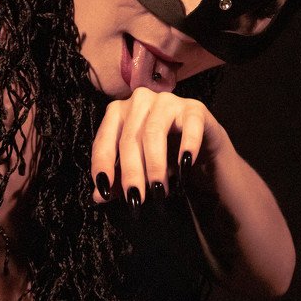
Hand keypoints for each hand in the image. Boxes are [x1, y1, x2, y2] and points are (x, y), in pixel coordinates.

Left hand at [90, 87, 228, 208]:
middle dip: (132, 173)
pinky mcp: (194, 108)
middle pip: (130, 139)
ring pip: (154, 132)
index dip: (102, 166)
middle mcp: (139, 101)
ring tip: (159, 191)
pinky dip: (187, 147)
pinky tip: (185, 166)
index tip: (105, 192)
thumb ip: (118, 181)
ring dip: (155, 165)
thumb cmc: (163, 156)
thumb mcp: (137, 170)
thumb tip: (99, 196)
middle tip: (136, 200)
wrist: (201, 147)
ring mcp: (167, 101)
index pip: (104, 140)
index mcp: (117, 112)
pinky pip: (189, 126)